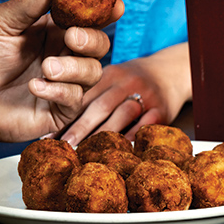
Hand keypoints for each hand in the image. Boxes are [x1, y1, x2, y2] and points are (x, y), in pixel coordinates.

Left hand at [0, 0, 123, 156]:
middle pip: (101, 44)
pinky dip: (58, 90)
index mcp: (58, 31)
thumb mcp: (1, 22)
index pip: (90, 19)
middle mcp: (68, 55)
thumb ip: (30, 4)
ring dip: (72, 68)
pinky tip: (35, 86)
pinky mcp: (64, 107)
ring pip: (93, 72)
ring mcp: (69, 82)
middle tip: (71, 38)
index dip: (106, 12)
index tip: (116, 6)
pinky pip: (76, 97)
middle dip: (91, 39)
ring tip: (45, 68)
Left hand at [58, 42, 192, 145]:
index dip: (65, 114)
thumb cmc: (134, 80)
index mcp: (109, 74)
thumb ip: (89, 95)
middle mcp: (127, 82)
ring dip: (104, 135)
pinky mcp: (162, 108)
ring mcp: (146, 95)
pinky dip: (132, 137)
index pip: (84, 94)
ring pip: (123, 115)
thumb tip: (56, 122)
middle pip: (100, 105)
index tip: (50, 134)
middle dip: (80, 127)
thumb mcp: (111, 78)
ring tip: (89, 152)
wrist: (172, 71)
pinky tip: (119, 151)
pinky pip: (146, 125)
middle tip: (65, 146)